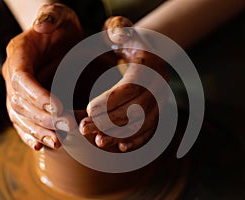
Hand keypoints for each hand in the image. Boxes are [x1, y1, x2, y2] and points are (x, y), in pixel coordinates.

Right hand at [2, 3, 82, 149]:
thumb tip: (41, 25)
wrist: (60, 35)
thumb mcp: (59, 14)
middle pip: (21, 102)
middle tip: (68, 128)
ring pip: (20, 117)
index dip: (38, 96)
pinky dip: (31, 134)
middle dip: (44, 118)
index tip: (59, 109)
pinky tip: (41, 146)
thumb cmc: (61, 24)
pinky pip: (23, 121)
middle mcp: (15, 75)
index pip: (22, 79)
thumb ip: (51, 16)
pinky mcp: (27, 101)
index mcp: (19, 54)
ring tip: (59, 142)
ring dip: (38, 131)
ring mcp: (19, 90)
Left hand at [79, 16, 167, 151]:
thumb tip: (117, 35)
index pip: (132, 87)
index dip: (111, 100)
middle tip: (84, 128)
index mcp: (149, 66)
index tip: (89, 110)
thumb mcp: (121, 30)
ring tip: (98, 140)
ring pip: (143, 124)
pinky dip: (137, 139)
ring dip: (120, 134)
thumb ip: (117, 29)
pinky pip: (150, 129)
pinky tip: (121, 146)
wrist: (146, 52)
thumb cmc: (128, 41)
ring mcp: (160, 101)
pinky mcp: (157, 111)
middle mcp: (159, 86)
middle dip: (110, 122)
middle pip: (137, 110)